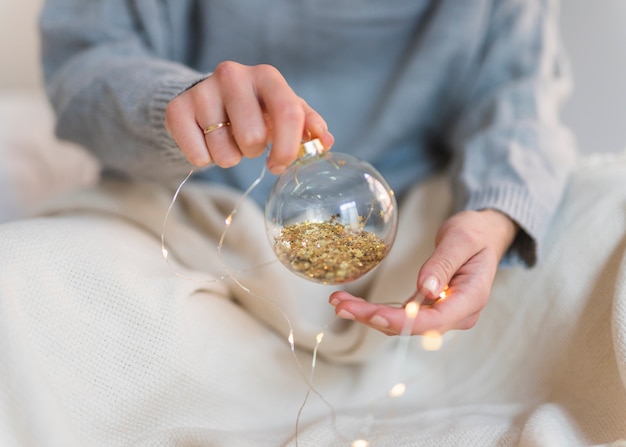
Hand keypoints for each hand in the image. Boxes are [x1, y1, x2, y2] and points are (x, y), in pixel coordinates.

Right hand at [165, 61, 333, 173]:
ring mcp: (203, 90)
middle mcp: (233, 75)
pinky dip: (205, 159)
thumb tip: (325, 141)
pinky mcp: (177, 109)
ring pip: (224, 152)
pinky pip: (198, 156)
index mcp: (267, 76)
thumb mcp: (283, 112)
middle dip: (253, 152)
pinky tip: (207, 141)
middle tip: (248, 143)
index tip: (279, 164)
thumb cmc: (255, 109)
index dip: (288, 148)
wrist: (206, 98)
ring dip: (229, 157)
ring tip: (227, 140)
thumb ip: (308, 126)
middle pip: (253, 138)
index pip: (289, 113)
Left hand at [330, 209, 518, 334]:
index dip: (400, 321)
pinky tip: (353, 303)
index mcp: (471, 299)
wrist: (485, 235)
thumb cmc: (475, 233)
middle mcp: (457, 314)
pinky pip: (401, 315)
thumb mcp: (461, 238)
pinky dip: (376, 310)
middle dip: (374, 318)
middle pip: (411, 326)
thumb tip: (425, 290)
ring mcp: (444, 314)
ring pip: (402, 324)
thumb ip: (443, 264)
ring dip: (369, 315)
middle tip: (341, 305)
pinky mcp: (430, 308)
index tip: (372, 314)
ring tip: (338, 302)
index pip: (433, 321)